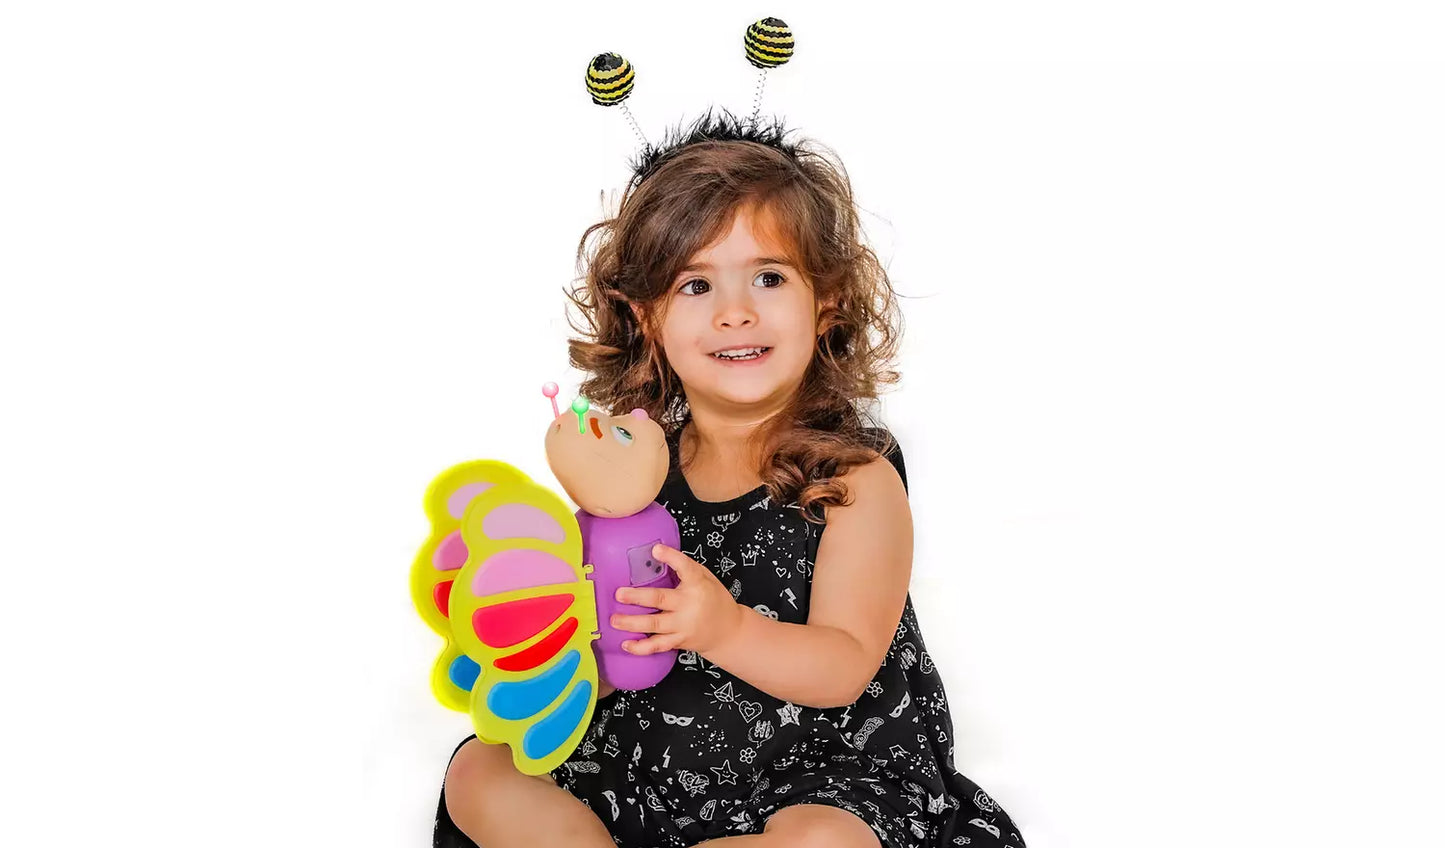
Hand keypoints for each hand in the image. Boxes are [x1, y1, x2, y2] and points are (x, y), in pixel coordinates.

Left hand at [611, 544, 743, 657]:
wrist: (729, 631)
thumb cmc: (715, 600)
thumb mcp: (707, 578)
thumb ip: (686, 568)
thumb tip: (657, 554)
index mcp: (698, 585)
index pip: (685, 568)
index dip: (671, 558)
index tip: (656, 550)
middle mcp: (689, 605)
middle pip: (660, 600)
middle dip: (638, 597)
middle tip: (619, 594)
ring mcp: (683, 625)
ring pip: (655, 624)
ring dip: (632, 623)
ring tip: (614, 620)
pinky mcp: (679, 641)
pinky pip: (658, 646)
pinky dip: (641, 647)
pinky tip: (627, 644)